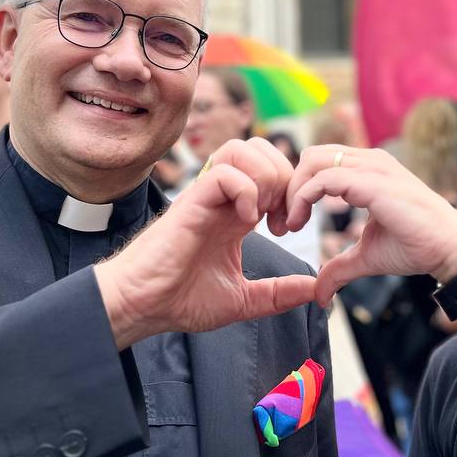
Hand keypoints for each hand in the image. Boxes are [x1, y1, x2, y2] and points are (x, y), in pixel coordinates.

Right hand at [95, 138, 315, 346]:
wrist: (141, 307)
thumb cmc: (180, 301)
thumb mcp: (243, 300)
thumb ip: (278, 293)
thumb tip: (315, 291)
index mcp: (235, 213)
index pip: (270, 172)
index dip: (290, 192)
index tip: (289, 228)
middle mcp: (223, 199)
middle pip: (260, 149)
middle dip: (284, 177)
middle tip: (282, 217)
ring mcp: (206, 197)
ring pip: (242, 149)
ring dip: (265, 177)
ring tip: (264, 213)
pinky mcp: (191, 202)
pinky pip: (224, 171)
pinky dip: (246, 190)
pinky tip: (247, 221)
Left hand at [285, 145, 456, 304]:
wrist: (449, 250)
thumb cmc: (417, 247)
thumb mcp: (366, 256)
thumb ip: (339, 267)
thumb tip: (320, 294)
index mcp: (369, 169)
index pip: (319, 162)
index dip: (298, 188)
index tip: (288, 222)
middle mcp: (370, 161)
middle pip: (310, 155)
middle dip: (289, 187)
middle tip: (282, 223)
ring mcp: (373, 167)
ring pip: (313, 161)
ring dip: (292, 193)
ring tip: (289, 225)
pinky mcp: (373, 182)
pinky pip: (324, 178)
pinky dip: (303, 198)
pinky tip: (299, 224)